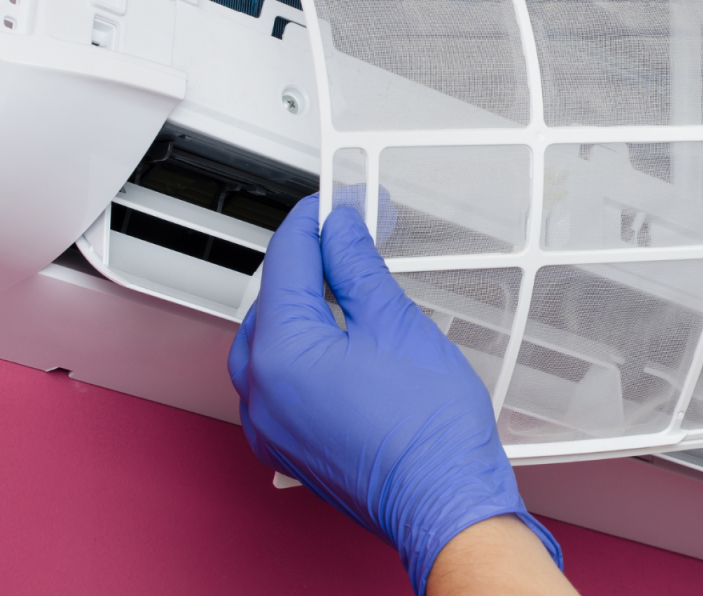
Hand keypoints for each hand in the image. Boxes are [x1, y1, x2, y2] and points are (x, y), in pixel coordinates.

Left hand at [228, 197, 561, 593]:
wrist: (442, 498)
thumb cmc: (428, 429)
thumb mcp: (395, 323)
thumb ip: (357, 268)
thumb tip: (341, 232)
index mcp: (280, 351)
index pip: (285, 261)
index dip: (313, 221)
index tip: (333, 204)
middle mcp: (260, 389)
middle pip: (273, 300)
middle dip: (309, 264)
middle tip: (351, 238)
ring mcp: (269, 422)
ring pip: (272, 341)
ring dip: (304, 307)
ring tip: (349, 286)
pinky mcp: (286, 445)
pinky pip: (281, 382)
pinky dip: (304, 351)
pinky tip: (341, 341)